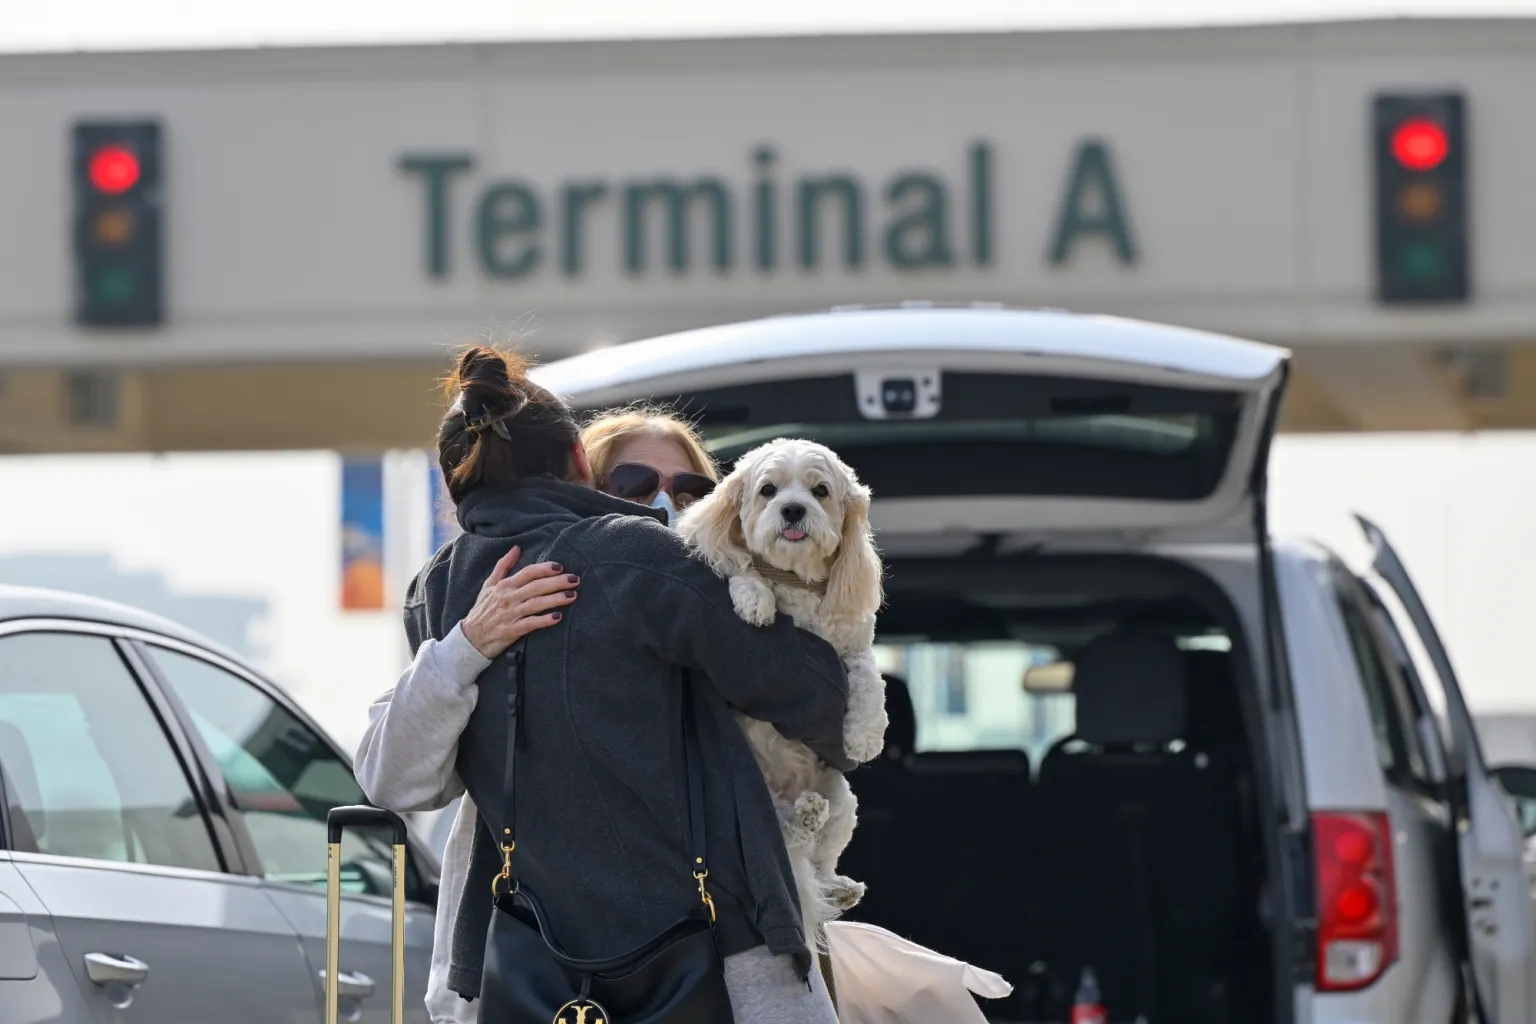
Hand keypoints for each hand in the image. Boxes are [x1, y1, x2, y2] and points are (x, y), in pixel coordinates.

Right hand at [460, 546, 578, 659]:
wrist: (470, 638)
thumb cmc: (482, 609)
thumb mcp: (489, 585)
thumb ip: (503, 566)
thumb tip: (516, 548)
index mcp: (504, 586)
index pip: (527, 573)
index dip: (544, 568)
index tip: (560, 566)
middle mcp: (508, 598)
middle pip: (535, 587)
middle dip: (556, 582)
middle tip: (575, 579)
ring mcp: (510, 615)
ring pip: (536, 604)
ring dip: (555, 599)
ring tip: (572, 595)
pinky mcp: (511, 631)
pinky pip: (530, 624)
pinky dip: (544, 621)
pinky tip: (558, 617)